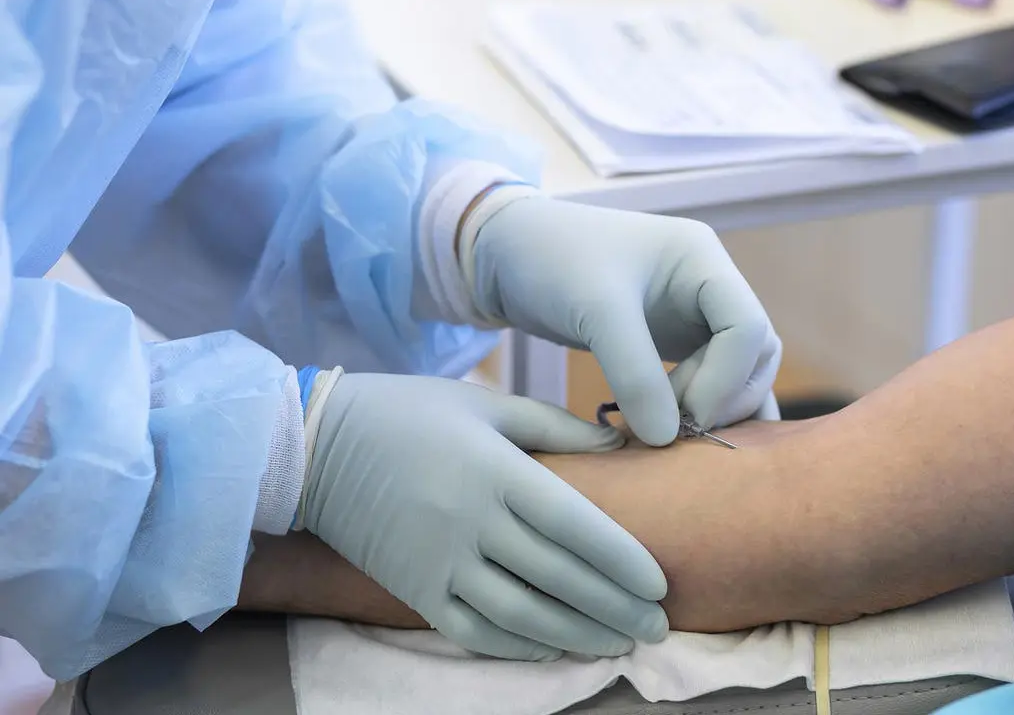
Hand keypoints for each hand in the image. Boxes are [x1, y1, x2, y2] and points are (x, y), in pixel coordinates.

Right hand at [298, 373, 668, 659]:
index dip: (623, 561)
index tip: (660, 584)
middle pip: (559, 578)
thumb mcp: (487, 403)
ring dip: (578, 635)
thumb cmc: (410, 413)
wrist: (315, 446)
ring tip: (619, 643)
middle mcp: (471, 523)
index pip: (575, 526)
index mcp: (496, 471)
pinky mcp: (413, 590)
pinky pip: (474, 631)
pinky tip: (556, 648)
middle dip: (616, 608)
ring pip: (522, 615)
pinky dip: (520, 646)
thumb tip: (621, 446)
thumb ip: (556, 427)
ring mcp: (439, 563)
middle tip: (658, 626)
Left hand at [472, 197, 781, 444]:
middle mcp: (709, 286)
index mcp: (702, 260)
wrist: (506, 252)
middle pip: (757, 353)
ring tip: (673, 436)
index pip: (748, 328)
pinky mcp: (674, 341)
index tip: (682, 415)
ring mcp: (695, 314)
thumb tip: (668, 438)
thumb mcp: (594, 312)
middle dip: (724, 397)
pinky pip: (710, 380)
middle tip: (675, 430)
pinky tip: (679, 441)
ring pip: (741, 371)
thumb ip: (634, 373)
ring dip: (719, 408)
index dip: (725, 380)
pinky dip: (704, 410)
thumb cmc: (550, 260)